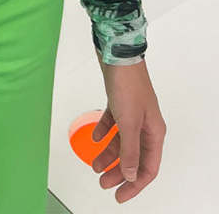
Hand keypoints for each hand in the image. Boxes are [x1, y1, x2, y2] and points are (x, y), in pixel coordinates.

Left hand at [91, 50, 166, 200]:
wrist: (118, 52)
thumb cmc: (127, 84)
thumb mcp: (128, 122)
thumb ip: (130, 150)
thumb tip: (131, 174)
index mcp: (153, 131)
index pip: (147, 167)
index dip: (135, 184)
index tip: (120, 195)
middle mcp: (145, 124)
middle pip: (134, 157)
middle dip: (119, 172)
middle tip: (103, 183)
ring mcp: (132, 112)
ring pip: (121, 141)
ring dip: (109, 154)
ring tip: (95, 165)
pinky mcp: (119, 101)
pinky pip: (113, 123)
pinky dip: (104, 132)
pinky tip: (94, 137)